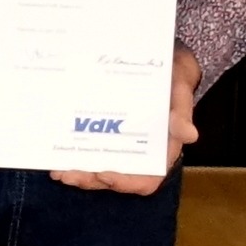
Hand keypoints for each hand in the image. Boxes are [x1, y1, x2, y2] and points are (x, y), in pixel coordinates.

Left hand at [56, 46, 199, 195]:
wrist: (163, 62)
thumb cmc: (173, 78)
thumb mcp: (179, 90)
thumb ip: (181, 112)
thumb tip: (189, 135)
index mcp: (162, 150)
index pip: (148, 179)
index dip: (126, 182)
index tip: (105, 175)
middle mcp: (141, 154)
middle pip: (117, 179)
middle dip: (91, 180)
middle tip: (68, 173)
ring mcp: (122, 147)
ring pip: (100, 171)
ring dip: (79, 174)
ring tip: (58, 170)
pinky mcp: (108, 136)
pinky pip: (91, 153)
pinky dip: (75, 157)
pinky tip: (56, 155)